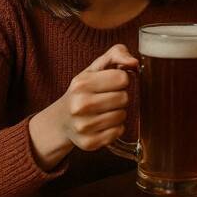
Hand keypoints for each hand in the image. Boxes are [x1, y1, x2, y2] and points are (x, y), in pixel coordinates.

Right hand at [29, 44, 137, 169]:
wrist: (62, 119)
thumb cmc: (84, 90)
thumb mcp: (97, 67)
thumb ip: (117, 54)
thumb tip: (134, 62)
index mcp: (81, 83)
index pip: (122, 78)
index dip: (121, 79)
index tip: (111, 82)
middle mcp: (79, 105)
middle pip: (124, 98)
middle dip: (120, 97)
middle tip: (108, 97)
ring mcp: (83, 126)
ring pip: (122, 116)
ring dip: (118, 112)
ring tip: (104, 110)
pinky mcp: (89, 143)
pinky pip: (118, 132)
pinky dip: (115, 128)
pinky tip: (103, 123)